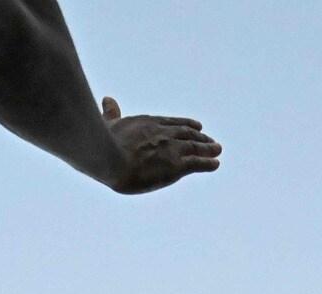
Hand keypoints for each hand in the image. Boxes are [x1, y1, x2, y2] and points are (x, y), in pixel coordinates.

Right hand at [99, 97, 220, 194]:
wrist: (109, 158)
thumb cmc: (103, 143)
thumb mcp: (109, 124)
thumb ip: (111, 113)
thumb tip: (108, 99)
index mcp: (148, 123)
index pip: (172, 123)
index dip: (186, 125)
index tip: (197, 126)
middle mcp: (164, 133)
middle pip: (187, 134)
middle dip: (200, 137)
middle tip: (211, 140)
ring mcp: (172, 148)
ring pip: (196, 147)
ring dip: (208, 148)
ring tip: (217, 150)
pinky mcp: (176, 165)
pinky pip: (198, 163)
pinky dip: (208, 163)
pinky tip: (215, 164)